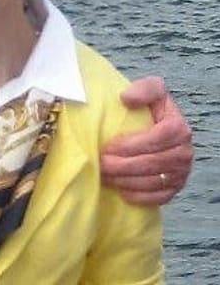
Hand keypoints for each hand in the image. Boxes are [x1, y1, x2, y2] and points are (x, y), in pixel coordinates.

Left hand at [100, 76, 192, 205]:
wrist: (158, 124)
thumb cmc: (150, 107)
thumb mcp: (151, 89)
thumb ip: (143, 89)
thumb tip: (127, 98)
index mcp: (178, 127)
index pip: (156, 139)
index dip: (132, 145)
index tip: (109, 146)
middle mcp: (185, 152)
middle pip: (153, 163)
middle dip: (124, 166)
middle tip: (101, 165)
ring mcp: (182, 172)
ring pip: (154, 181)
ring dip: (128, 182)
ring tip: (106, 177)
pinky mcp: (176, 187)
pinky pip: (160, 197)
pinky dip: (140, 197)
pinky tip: (122, 192)